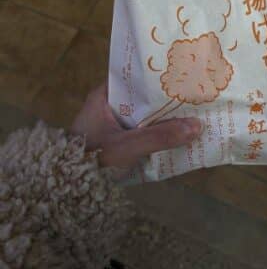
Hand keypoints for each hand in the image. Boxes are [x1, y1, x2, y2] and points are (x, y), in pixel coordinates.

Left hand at [71, 83, 202, 169]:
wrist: (68, 192)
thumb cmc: (93, 160)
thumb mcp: (128, 147)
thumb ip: (160, 137)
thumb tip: (197, 126)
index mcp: (103, 96)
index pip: (134, 77)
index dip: (157, 77)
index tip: (181, 76)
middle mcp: (106, 107)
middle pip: (142, 98)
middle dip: (165, 100)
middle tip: (193, 96)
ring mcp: (110, 125)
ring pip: (143, 116)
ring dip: (162, 119)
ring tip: (190, 114)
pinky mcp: (115, 142)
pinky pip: (140, 132)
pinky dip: (155, 133)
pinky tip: (174, 136)